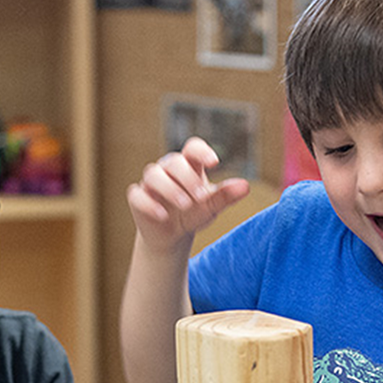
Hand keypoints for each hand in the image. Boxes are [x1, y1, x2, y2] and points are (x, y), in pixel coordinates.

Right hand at [127, 137, 249, 252]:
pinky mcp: (138, 199)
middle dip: (188, 178)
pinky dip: (149, 204)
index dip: (202, 151)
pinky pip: (137, 195)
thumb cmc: (194, 213)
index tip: (214, 162)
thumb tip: (245, 186)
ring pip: (153, 174)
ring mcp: (150, 183)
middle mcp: (168, 169)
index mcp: (189, 165)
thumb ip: (226, 195)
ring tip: (185, 204)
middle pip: (174, 161)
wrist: (173, 235)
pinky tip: (163, 216)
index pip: (193, 148)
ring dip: (169, 188)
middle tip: (201, 197)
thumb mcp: (211, 206)